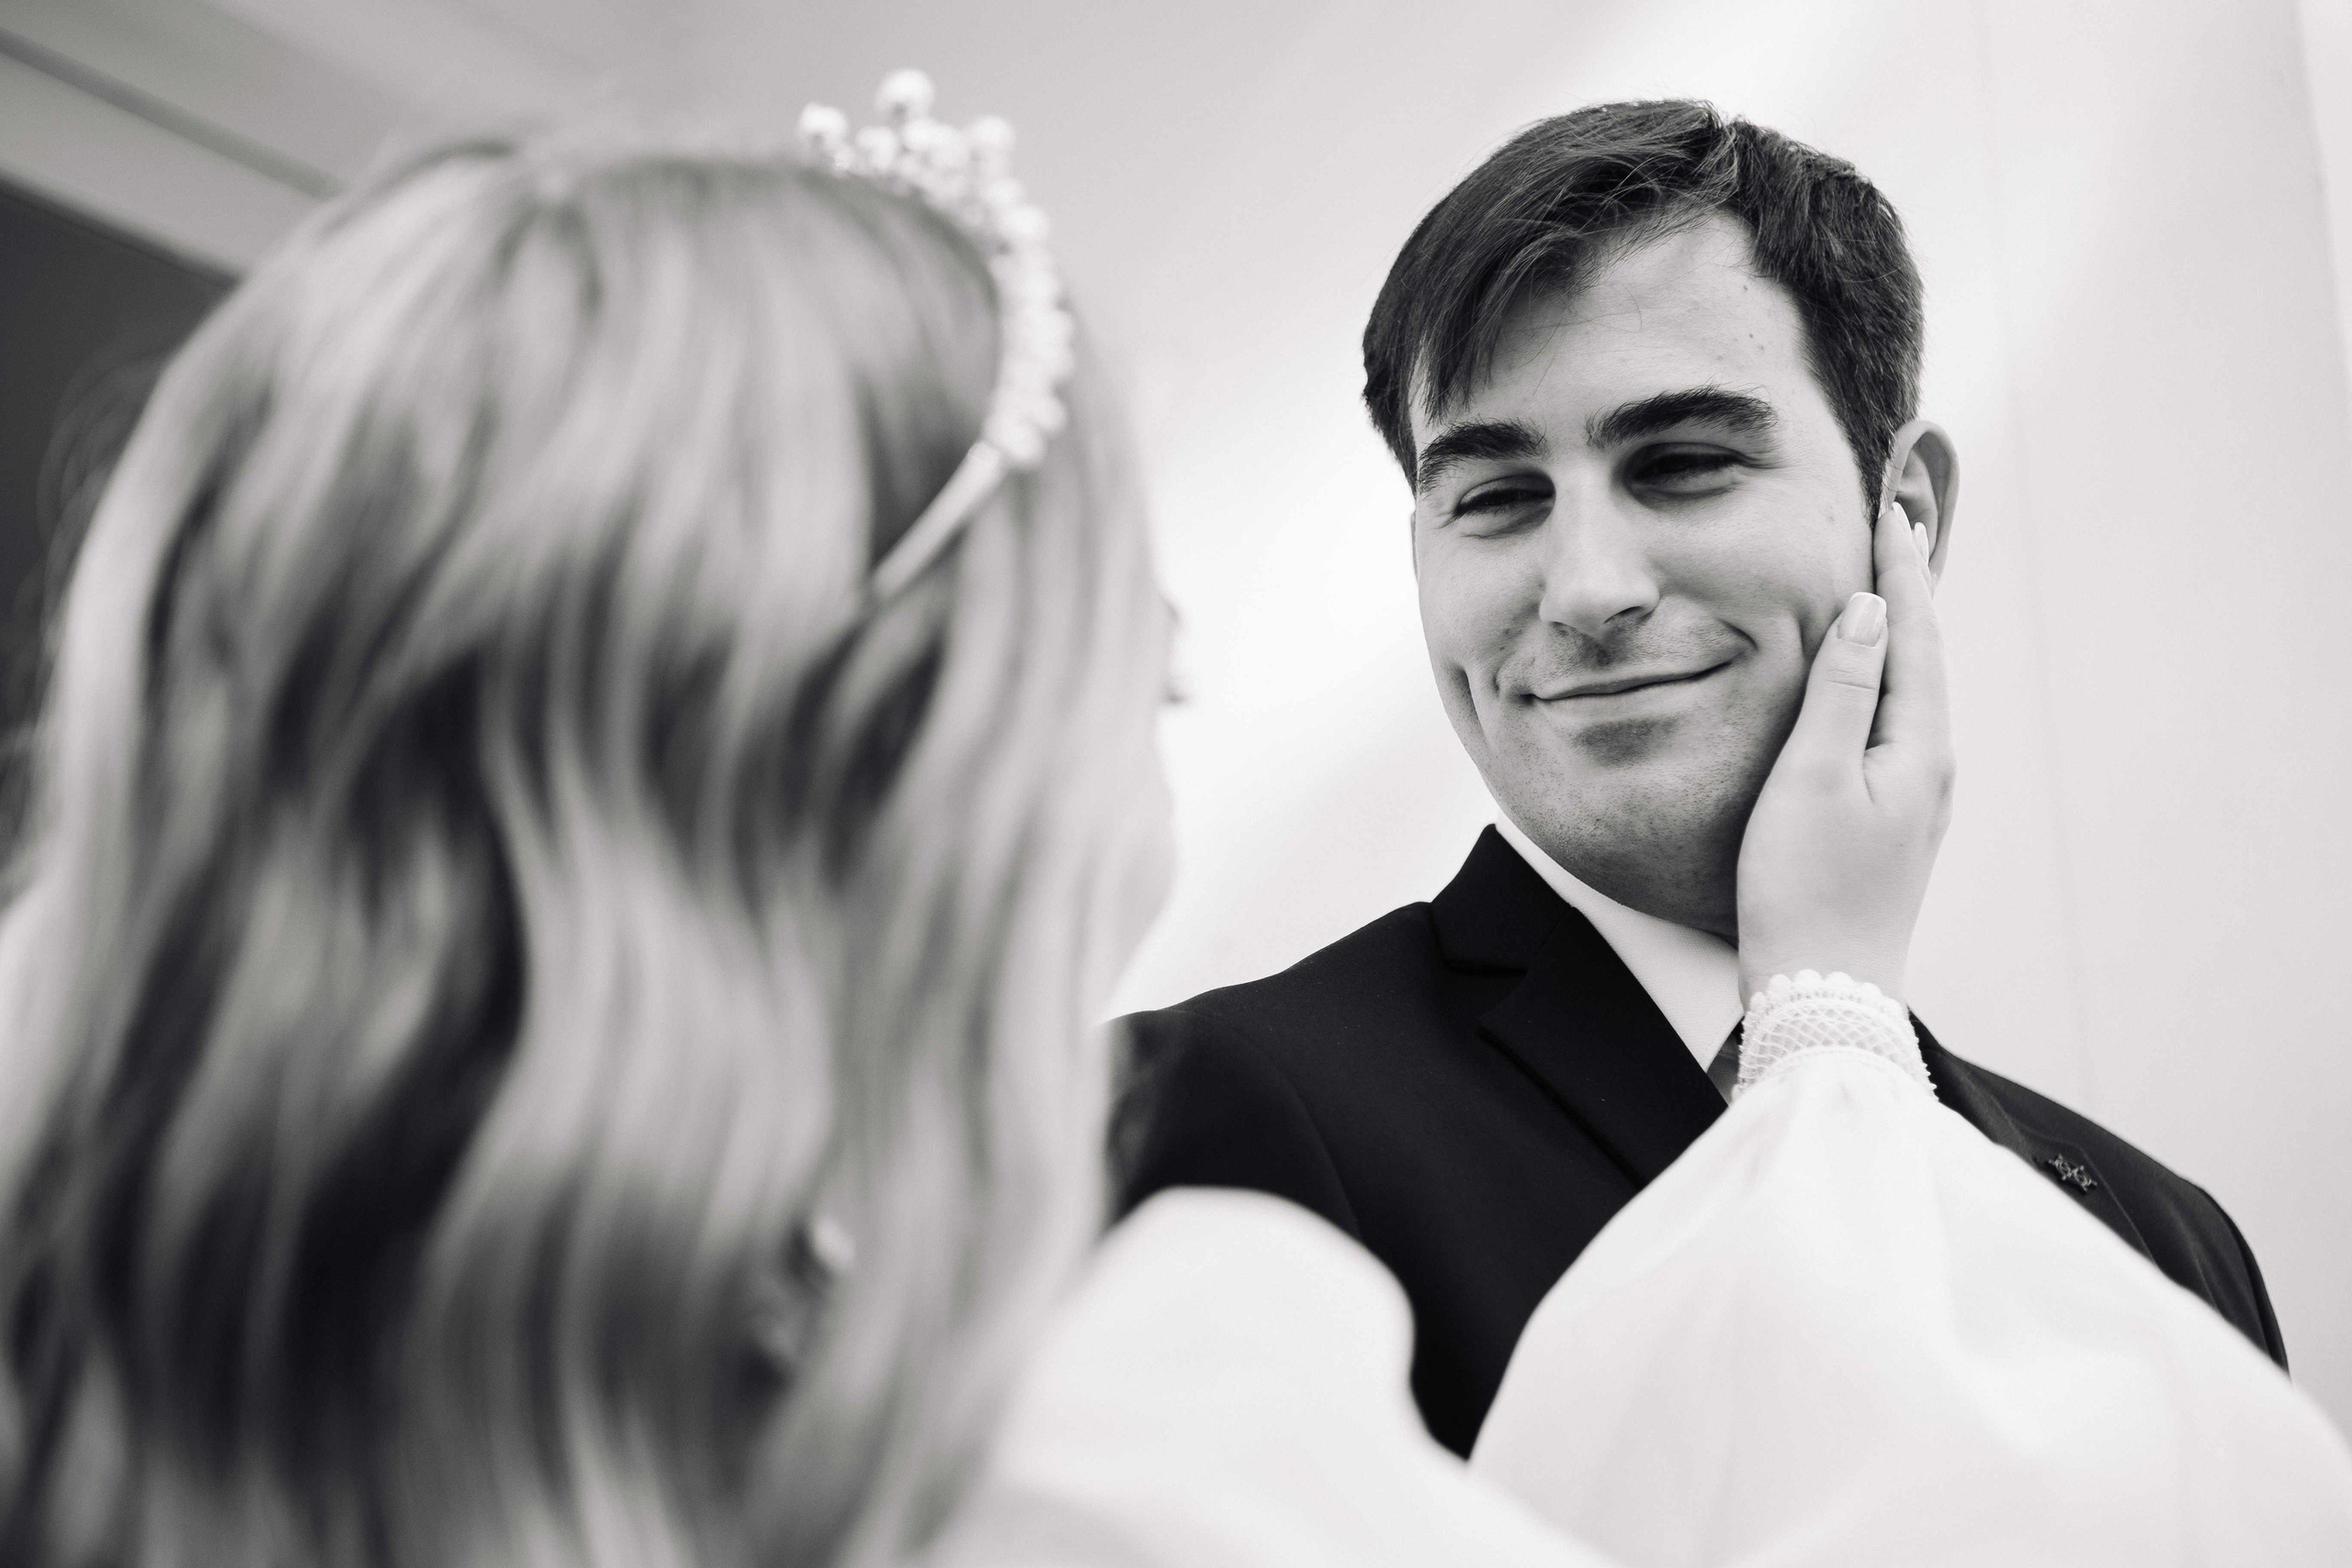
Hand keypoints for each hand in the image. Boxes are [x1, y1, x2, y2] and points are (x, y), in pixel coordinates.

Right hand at [1735, 502, 1954, 1002]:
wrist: (1823, 990)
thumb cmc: (1805, 890)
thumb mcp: (1812, 779)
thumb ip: (1840, 691)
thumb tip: (1868, 610)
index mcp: (1920, 748)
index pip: (1916, 634)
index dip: (1901, 569)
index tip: (1889, 507)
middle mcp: (1930, 767)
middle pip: (1923, 656)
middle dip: (1907, 587)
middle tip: (1895, 520)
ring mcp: (1912, 797)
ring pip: (1908, 690)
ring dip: (1896, 631)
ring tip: (1883, 580)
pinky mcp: (1888, 821)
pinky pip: (1891, 723)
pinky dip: (1880, 678)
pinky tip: (1862, 676)